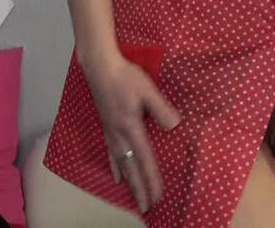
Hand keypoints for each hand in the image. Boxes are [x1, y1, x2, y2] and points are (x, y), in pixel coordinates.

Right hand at [81, 53, 181, 213]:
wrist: (100, 67)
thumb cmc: (125, 76)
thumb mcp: (148, 89)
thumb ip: (160, 108)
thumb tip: (174, 126)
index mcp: (131, 127)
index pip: (145, 159)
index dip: (151, 179)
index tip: (157, 196)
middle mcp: (119, 134)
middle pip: (131, 168)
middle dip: (139, 188)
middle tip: (146, 207)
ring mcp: (110, 132)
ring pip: (120, 164)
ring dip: (129, 182)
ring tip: (134, 197)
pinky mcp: (106, 126)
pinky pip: (110, 154)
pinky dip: (115, 168)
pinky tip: (116, 176)